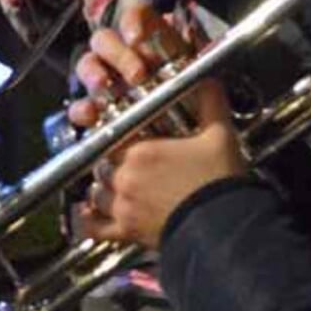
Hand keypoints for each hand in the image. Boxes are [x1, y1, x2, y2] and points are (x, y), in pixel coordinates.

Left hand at [68, 4, 245, 250]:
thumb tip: (208, 77)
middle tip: (130, 162)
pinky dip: (88, 222)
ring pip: (96, 193)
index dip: (120, 136)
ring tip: (118, 186)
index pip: (113, 135)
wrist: (223, 227)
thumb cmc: (219, 181)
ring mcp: (123, 207)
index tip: (129, 137)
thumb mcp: (219, 135)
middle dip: (113, 161)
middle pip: (102, 163)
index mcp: (141, 150)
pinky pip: (94, 229)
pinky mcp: (126, 233)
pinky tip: (87, 216)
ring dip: (103, 188)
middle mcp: (125, 178)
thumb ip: (209, 101)